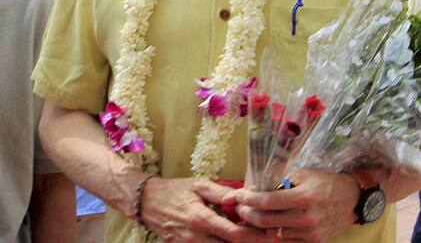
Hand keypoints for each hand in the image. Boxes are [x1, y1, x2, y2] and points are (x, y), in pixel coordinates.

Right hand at [140, 177, 271, 241]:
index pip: (233, 234)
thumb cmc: (176, 190)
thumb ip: (220, 192)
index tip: (269, 231)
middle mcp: (196, 238)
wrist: (148, 203)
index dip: (254, 236)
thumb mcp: (199, 185)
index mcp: (201, 219)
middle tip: (268, 235)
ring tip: (252, 236)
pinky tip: (232, 237)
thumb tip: (240, 197)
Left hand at [231, 169, 359, 241]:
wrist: (351, 199)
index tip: (239, 195)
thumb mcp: (304, 174)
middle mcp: (306, 218)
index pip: (268, 201)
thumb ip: (282, 180)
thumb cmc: (326, 182)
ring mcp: (310, 234)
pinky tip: (270, 223)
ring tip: (253, 215)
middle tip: (241, 207)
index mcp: (304, 197)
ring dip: (260, 224)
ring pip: (274, 233)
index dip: (249, 199)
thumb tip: (258, 188)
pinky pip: (286, 240)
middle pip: (266, 220)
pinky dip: (276, 232)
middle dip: (248, 214)